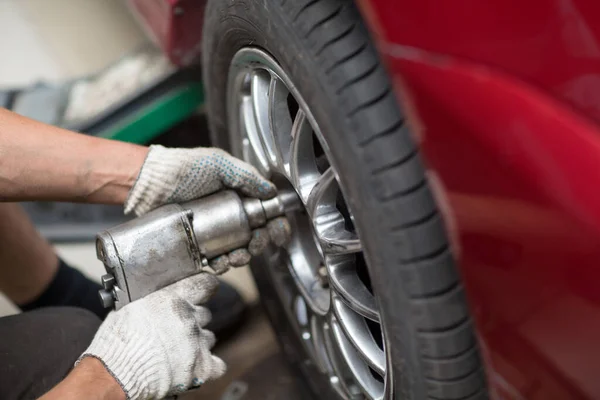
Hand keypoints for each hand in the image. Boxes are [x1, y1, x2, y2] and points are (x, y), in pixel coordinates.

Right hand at [78, 273, 225, 399]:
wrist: (114, 373)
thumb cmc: (116, 341)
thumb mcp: (130, 305)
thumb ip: (153, 299)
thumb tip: (157, 297)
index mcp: (174, 298)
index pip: (205, 284)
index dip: (205, 287)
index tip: (204, 290)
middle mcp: (190, 318)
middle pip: (204, 314)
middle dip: (193, 320)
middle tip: (174, 329)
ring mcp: (197, 343)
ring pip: (208, 337)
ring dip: (197, 342)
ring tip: (177, 350)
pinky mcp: (200, 368)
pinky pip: (217, 365)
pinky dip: (208, 365)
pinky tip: (194, 365)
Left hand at [125, 145, 291, 272]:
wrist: (150, 184)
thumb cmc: (183, 168)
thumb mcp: (219, 164)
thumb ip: (246, 176)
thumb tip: (270, 191)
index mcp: (239, 194)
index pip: (265, 212)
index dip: (276, 225)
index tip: (278, 233)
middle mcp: (230, 213)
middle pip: (255, 236)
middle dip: (259, 244)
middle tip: (254, 246)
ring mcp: (214, 231)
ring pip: (238, 250)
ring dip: (242, 258)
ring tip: (235, 258)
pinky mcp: (198, 244)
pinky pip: (215, 259)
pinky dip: (221, 265)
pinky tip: (218, 263)